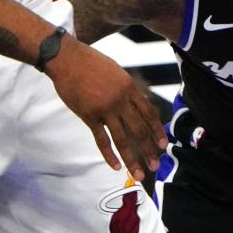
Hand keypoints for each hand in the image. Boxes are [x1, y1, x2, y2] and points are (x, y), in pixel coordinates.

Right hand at [48, 37, 166, 180]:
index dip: (156, 130)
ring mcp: (105, 109)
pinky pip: (102, 140)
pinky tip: (116, 167)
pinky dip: (109, 156)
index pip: (148, 113)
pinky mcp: (89, 117)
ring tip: (140, 173)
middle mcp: (120, 100)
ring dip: (132, 159)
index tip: (164, 144)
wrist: (68, 59)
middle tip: (156, 165)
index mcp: (129, 87)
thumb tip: (137, 103)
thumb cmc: (92, 63)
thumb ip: (127, 89)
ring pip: (122, 140)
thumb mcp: (116, 72)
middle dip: (149, 149)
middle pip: (139, 129)